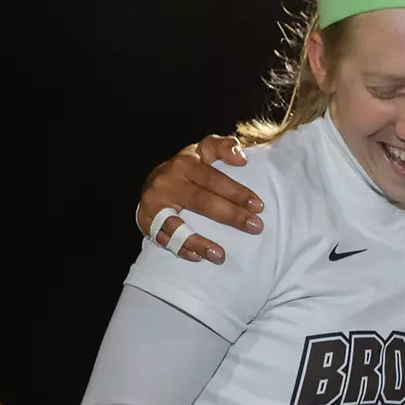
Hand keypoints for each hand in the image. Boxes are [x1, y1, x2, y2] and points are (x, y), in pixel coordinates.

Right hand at [137, 136, 260, 263]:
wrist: (154, 181)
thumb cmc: (187, 168)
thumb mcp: (203, 150)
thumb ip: (223, 147)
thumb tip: (241, 158)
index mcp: (184, 163)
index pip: (214, 179)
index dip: (237, 192)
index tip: (259, 206)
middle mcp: (167, 182)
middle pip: (201, 202)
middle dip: (231, 216)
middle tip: (255, 227)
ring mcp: (154, 203)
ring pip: (177, 225)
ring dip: (199, 243)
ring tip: (221, 255)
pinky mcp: (145, 221)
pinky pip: (164, 239)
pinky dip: (181, 249)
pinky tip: (199, 257)